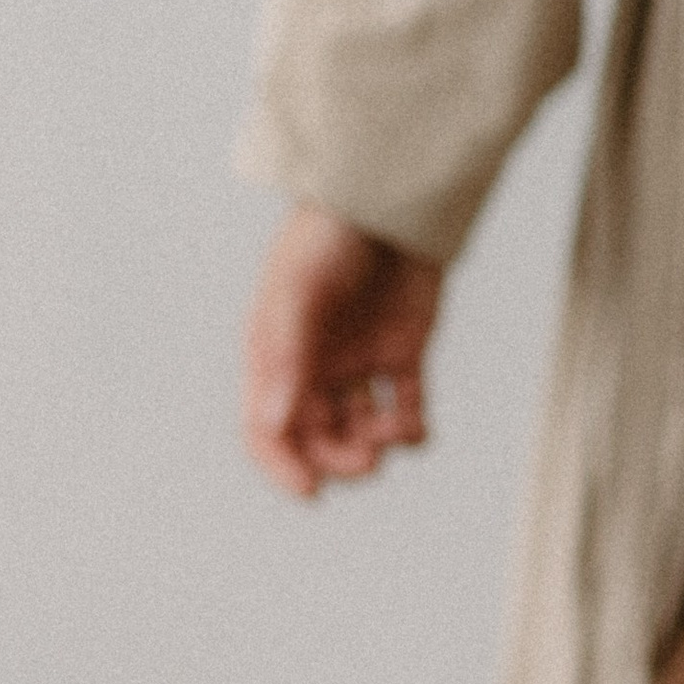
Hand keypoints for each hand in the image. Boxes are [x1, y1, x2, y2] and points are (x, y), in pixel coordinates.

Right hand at [243, 204, 442, 497]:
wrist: (392, 191)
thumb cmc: (331, 233)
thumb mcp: (300, 293)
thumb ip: (286, 359)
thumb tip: (274, 423)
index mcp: (274, 357)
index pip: (266, 428)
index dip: (282, 465)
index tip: (310, 491)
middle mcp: (312, 367)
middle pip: (316, 438)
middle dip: (339, 459)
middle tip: (367, 461)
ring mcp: (357, 362)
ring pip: (360, 430)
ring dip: (376, 445)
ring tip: (395, 432)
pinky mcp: (403, 353)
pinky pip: (404, 408)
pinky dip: (412, 429)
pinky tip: (416, 429)